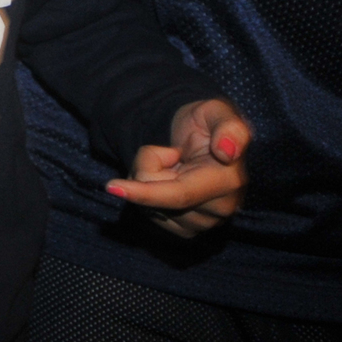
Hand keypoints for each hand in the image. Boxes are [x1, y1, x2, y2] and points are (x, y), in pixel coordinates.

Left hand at [107, 98, 249, 236]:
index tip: (112, 187)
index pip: (179, 194)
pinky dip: (149, 195)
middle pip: (156, 199)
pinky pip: (152, 217)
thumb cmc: (208, 121)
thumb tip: (227, 151)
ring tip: (173, 166)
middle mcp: (222, 209)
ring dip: (149, 182)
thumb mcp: (218, 112)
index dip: (144, 192)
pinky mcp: (189, 230)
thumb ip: (229, 128)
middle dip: (148, 169)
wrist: (205, 139)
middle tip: (170, 152)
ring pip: (150, 208)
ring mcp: (205, 223)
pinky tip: (168, 181)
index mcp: (229, 182)